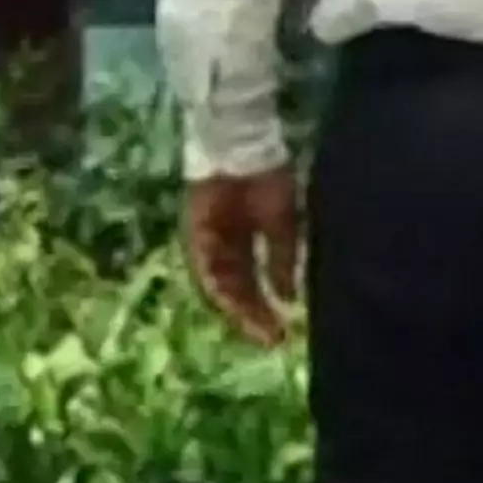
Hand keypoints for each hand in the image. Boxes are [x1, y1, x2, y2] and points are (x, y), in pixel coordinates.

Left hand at [184, 170, 303, 347]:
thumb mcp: (283, 224)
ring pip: (218, 284)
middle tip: (271, 339)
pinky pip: (204, 265)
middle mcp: (222, 248)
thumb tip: (288, 297)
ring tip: (257, 329)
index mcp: (243, 245)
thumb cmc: (266, 177)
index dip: (264, 310)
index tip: (281, 334)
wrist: (243, 142)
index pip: (250, 286)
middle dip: (252, 317)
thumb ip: (282, 261)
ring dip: (237, 309)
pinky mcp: (194, 231)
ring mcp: (206, 241)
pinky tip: (235, 304)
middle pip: (234, 291)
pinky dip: (219, 285)